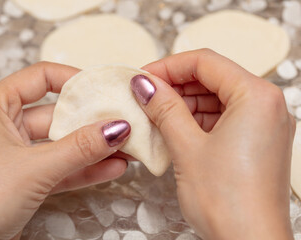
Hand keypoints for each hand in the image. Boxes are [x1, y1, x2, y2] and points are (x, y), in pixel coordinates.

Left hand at [0, 62, 130, 239]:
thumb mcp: (34, 168)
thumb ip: (78, 148)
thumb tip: (115, 128)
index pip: (41, 78)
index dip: (73, 80)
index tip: (102, 89)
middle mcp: (5, 126)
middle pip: (58, 113)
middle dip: (92, 121)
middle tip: (123, 122)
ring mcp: (17, 155)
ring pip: (62, 144)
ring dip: (93, 148)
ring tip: (126, 146)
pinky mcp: (26, 179)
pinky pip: (61, 168)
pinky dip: (85, 169)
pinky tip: (111, 168)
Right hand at [131, 49, 294, 239]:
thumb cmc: (226, 200)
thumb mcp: (186, 146)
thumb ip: (164, 107)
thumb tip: (144, 83)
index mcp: (257, 96)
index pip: (205, 62)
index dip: (168, 66)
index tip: (142, 77)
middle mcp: (267, 105)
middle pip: (212, 78)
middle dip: (175, 86)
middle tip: (144, 96)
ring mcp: (263, 124)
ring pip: (215, 98)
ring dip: (183, 104)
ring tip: (154, 114)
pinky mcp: (256, 141)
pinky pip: (222, 118)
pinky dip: (196, 120)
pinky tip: (173, 128)